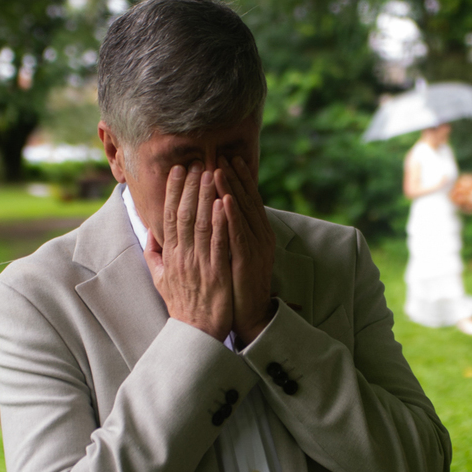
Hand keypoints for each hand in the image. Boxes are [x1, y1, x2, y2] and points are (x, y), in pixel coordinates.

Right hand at [144, 163, 232, 340]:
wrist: (196, 333)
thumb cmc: (181, 305)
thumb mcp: (160, 278)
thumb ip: (154, 254)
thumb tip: (150, 232)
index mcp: (169, 256)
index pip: (169, 217)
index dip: (173, 192)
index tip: (178, 171)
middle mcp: (181, 257)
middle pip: (184, 215)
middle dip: (190, 187)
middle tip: (197, 163)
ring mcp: (199, 265)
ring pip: (201, 224)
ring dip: (206, 197)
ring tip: (211, 173)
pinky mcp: (217, 274)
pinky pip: (218, 244)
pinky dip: (220, 222)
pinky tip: (224, 203)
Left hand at [216, 155, 275, 344]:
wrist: (249, 315)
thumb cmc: (236, 288)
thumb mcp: (230, 257)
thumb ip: (222, 237)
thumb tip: (213, 217)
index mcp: (254, 235)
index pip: (244, 202)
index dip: (236, 180)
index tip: (224, 160)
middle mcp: (259, 238)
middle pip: (245, 201)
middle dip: (233, 178)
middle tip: (221, 155)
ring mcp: (255, 248)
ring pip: (242, 213)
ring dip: (231, 189)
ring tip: (220, 169)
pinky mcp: (248, 261)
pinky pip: (239, 234)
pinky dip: (232, 215)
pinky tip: (224, 199)